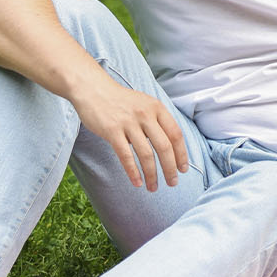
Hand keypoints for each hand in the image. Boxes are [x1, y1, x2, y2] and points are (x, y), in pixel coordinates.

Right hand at [69, 77, 189, 190]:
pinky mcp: (111, 130)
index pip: (176, 134)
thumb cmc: (121, 100)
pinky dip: (133, 171)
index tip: (183, 169)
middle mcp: (145, 114)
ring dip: (152, 174)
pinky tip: (137, 182)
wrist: (93, 88)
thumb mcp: (145, 104)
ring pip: (146, 154)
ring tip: (153, 187)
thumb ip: (158, 121)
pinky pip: (125, 155)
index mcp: (157, 108)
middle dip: (170, 168)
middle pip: (164, 147)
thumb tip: (172, 146)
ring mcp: (128, 123)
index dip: (181, 154)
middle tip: (172, 182)